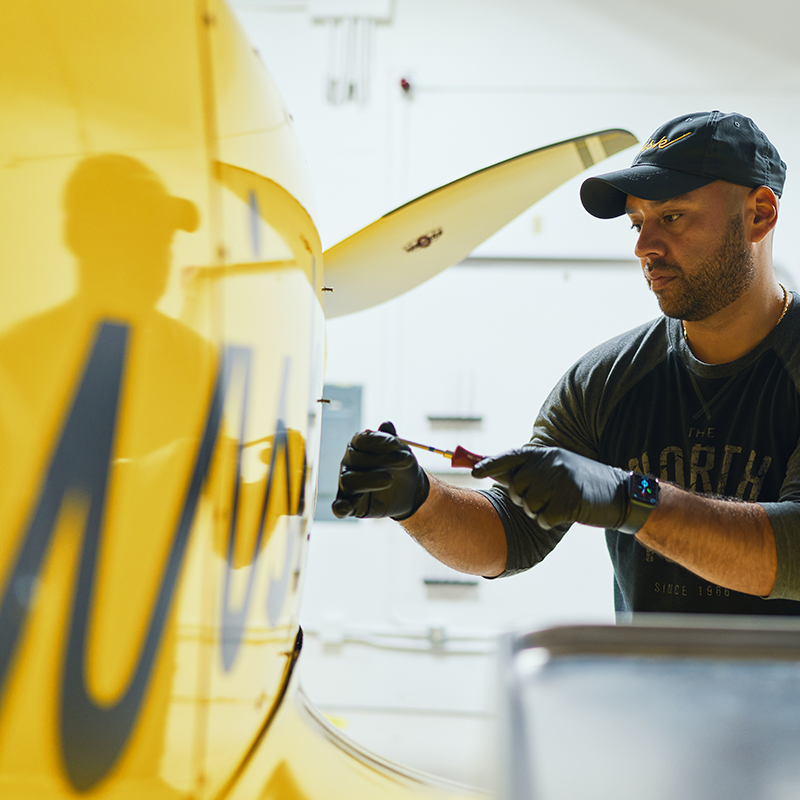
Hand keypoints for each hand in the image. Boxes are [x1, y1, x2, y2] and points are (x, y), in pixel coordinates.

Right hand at [332, 421, 429, 519]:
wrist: (410, 490)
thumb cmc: (401, 466)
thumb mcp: (401, 451)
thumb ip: (391, 439)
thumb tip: (386, 425)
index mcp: (358, 446)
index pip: (360, 440)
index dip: (378, 441)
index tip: (397, 444)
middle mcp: (349, 464)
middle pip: (355, 458)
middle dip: (381, 459)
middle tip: (405, 460)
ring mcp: (347, 484)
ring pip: (349, 480)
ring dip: (371, 479)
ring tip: (391, 479)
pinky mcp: (351, 504)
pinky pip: (339, 507)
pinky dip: (341, 507)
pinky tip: (347, 507)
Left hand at [472, 446, 627, 529]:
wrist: (621, 494)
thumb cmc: (581, 482)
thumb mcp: (556, 468)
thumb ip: (526, 469)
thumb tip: (490, 471)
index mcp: (546, 453)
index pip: (511, 456)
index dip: (490, 464)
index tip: (474, 473)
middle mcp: (551, 463)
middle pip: (515, 487)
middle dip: (522, 498)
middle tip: (541, 499)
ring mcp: (561, 482)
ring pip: (527, 505)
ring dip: (537, 511)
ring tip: (556, 503)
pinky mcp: (570, 502)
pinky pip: (542, 519)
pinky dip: (548, 521)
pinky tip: (563, 514)